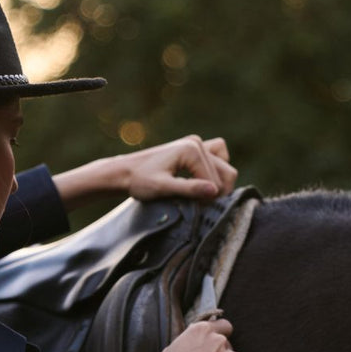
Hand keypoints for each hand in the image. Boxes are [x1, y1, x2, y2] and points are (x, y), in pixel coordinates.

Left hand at [122, 136, 236, 201]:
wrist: (125, 172)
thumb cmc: (139, 181)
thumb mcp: (163, 188)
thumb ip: (189, 189)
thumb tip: (214, 191)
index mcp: (191, 149)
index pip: (215, 181)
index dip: (207, 199)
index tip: (194, 209)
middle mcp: (196, 142)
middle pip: (225, 172)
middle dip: (216, 192)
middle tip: (199, 205)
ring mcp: (196, 143)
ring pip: (224, 165)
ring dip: (219, 182)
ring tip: (203, 196)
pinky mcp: (194, 148)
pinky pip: (218, 157)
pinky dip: (216, 171)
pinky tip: (203, 182)